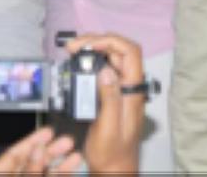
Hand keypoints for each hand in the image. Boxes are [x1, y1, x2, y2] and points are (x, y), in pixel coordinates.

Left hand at [0, 127, 81, 175]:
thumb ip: (29, 168)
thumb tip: (38, 149)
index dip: (32, 140)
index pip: (14, 153)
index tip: (48, 131)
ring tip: (73, 149)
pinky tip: (74, 163)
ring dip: (60, 161)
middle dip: (50, 149)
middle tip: (66, 139)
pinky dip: (63, 172)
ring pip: (45, 172)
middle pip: (32, 161)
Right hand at [65, 34, 144, 174]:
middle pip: (119, 51)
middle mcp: (129, 86)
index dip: (111, 41)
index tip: (89, 45)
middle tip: (73, 46)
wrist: (112, 168)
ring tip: (73, 50)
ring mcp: (121, 88)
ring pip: (111, 57)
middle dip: (97, 41)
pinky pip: (103, 68)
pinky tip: (78, 62)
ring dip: (92, 49)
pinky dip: (90, 60)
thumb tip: (107, 70)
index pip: (130, 53)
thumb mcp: (108, 127)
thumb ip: (110, 98)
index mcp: (133, 91)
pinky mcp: (111, 92)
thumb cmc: (112, 153)